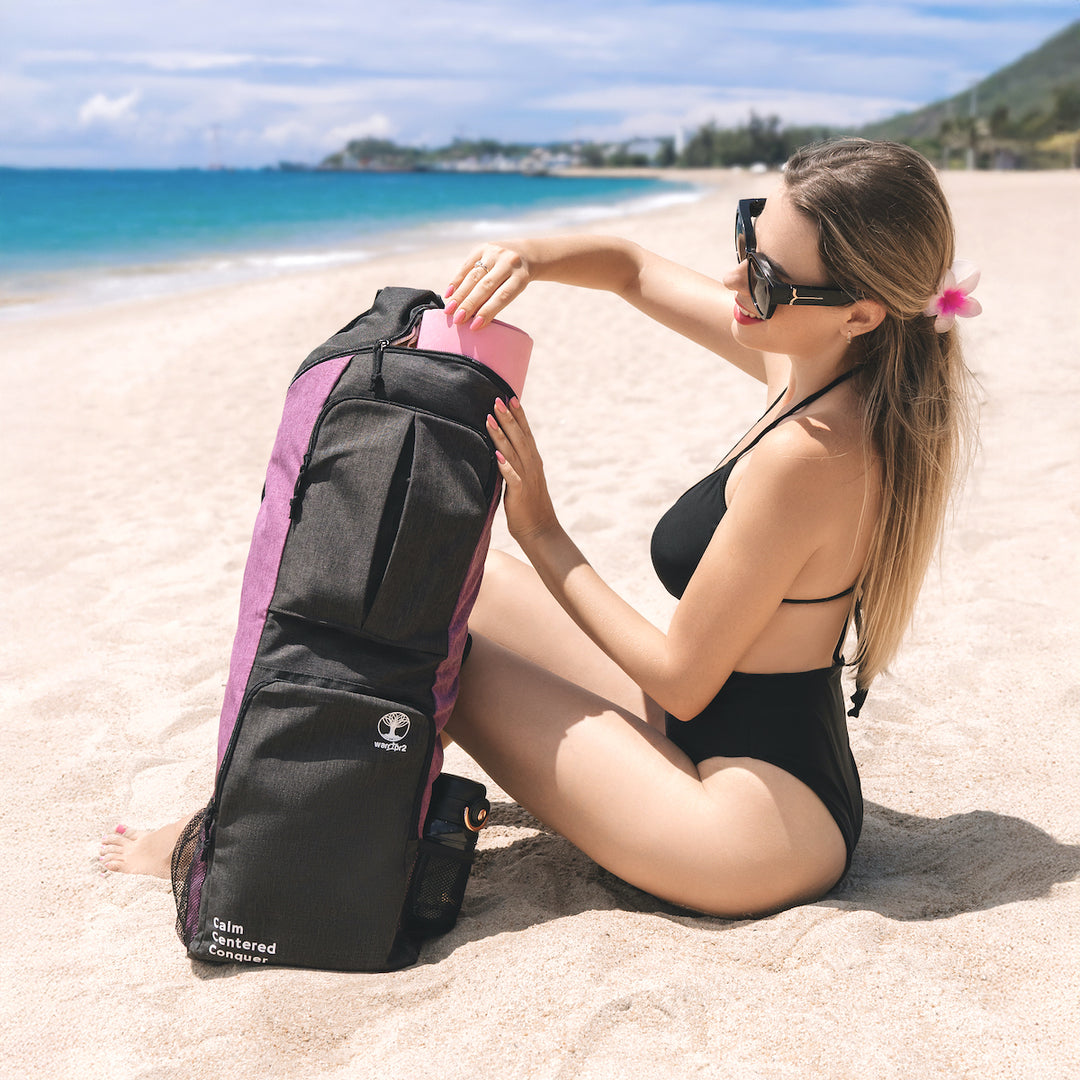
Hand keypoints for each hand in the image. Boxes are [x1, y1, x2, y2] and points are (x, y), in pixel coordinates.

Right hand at [444, 242, 531, 329]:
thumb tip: (474, 318)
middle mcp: (508, 262)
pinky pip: (466, 266)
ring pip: (474, 276)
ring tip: (449, 310)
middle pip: (485, 286)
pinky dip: (456, 281)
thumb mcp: (517, 289)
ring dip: (459, 295)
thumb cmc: (518, 279)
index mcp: (521, 276)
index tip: (474, 326)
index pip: (502, 296)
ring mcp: (494, 253)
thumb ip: (498, 299)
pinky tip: (449, 294)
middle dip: (470, 304)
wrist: (525, 253)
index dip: (488, 312)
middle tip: (457, 320)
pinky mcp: (482, 247)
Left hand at [485, 397, 557, 543]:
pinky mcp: (520, 493)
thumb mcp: (523, 480)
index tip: (511, 397)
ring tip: (490, 418)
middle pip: (519, 437)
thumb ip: (516, 464)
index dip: (519, 415)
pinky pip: (512, 477)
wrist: (541, 531)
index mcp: (533, 462)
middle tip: (497, 399)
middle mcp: (532, 466)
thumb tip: (502, 451)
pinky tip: (497, 455)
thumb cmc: (528, 506)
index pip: (526, 433)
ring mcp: (527, 478)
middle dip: (508, 418)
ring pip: (513, 452)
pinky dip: (505, 466)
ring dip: (501, 435)